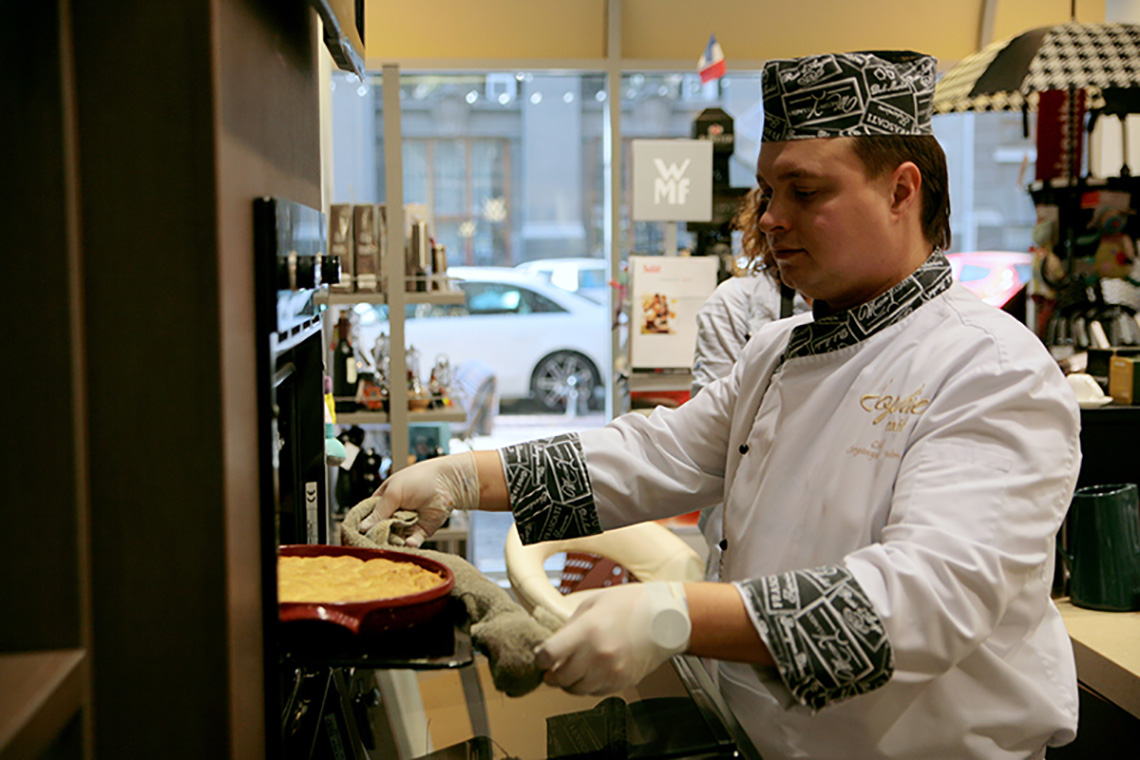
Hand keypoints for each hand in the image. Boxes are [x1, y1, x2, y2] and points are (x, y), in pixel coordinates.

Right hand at [358, 451, 479, 547]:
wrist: (448, 483)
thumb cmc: (419, 480)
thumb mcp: (394, 492)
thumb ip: (379, 511)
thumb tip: (363, 527)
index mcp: (382, 502)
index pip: (367, 517)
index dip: (363, 526)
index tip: (358, 535)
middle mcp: (392, 514)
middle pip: (379, 531)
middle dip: (379, 536)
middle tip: (380, 539)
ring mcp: (405, 524)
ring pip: (394, 539)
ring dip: (395, 541)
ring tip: (397, 539)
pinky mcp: (419, 532)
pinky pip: (412, 542)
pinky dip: (410, 543)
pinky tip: (409, 542)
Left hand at [534, 581, 690, 695]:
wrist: (666, 619)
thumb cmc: (632, 605)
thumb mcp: (593, 603)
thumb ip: (570, 625)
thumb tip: (553, 643)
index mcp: (588, 631)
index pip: (549, 655)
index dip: (540, 658)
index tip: (540, 657)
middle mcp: (598, 655)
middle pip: (560, 678)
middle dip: (550, 675)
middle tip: (549, 670)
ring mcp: (611, 672)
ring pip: (575, 690)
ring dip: (567, 684)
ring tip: (568, 672)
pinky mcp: (622, 682)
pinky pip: (594, 693)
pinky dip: (586, 686)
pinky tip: (588, 674)